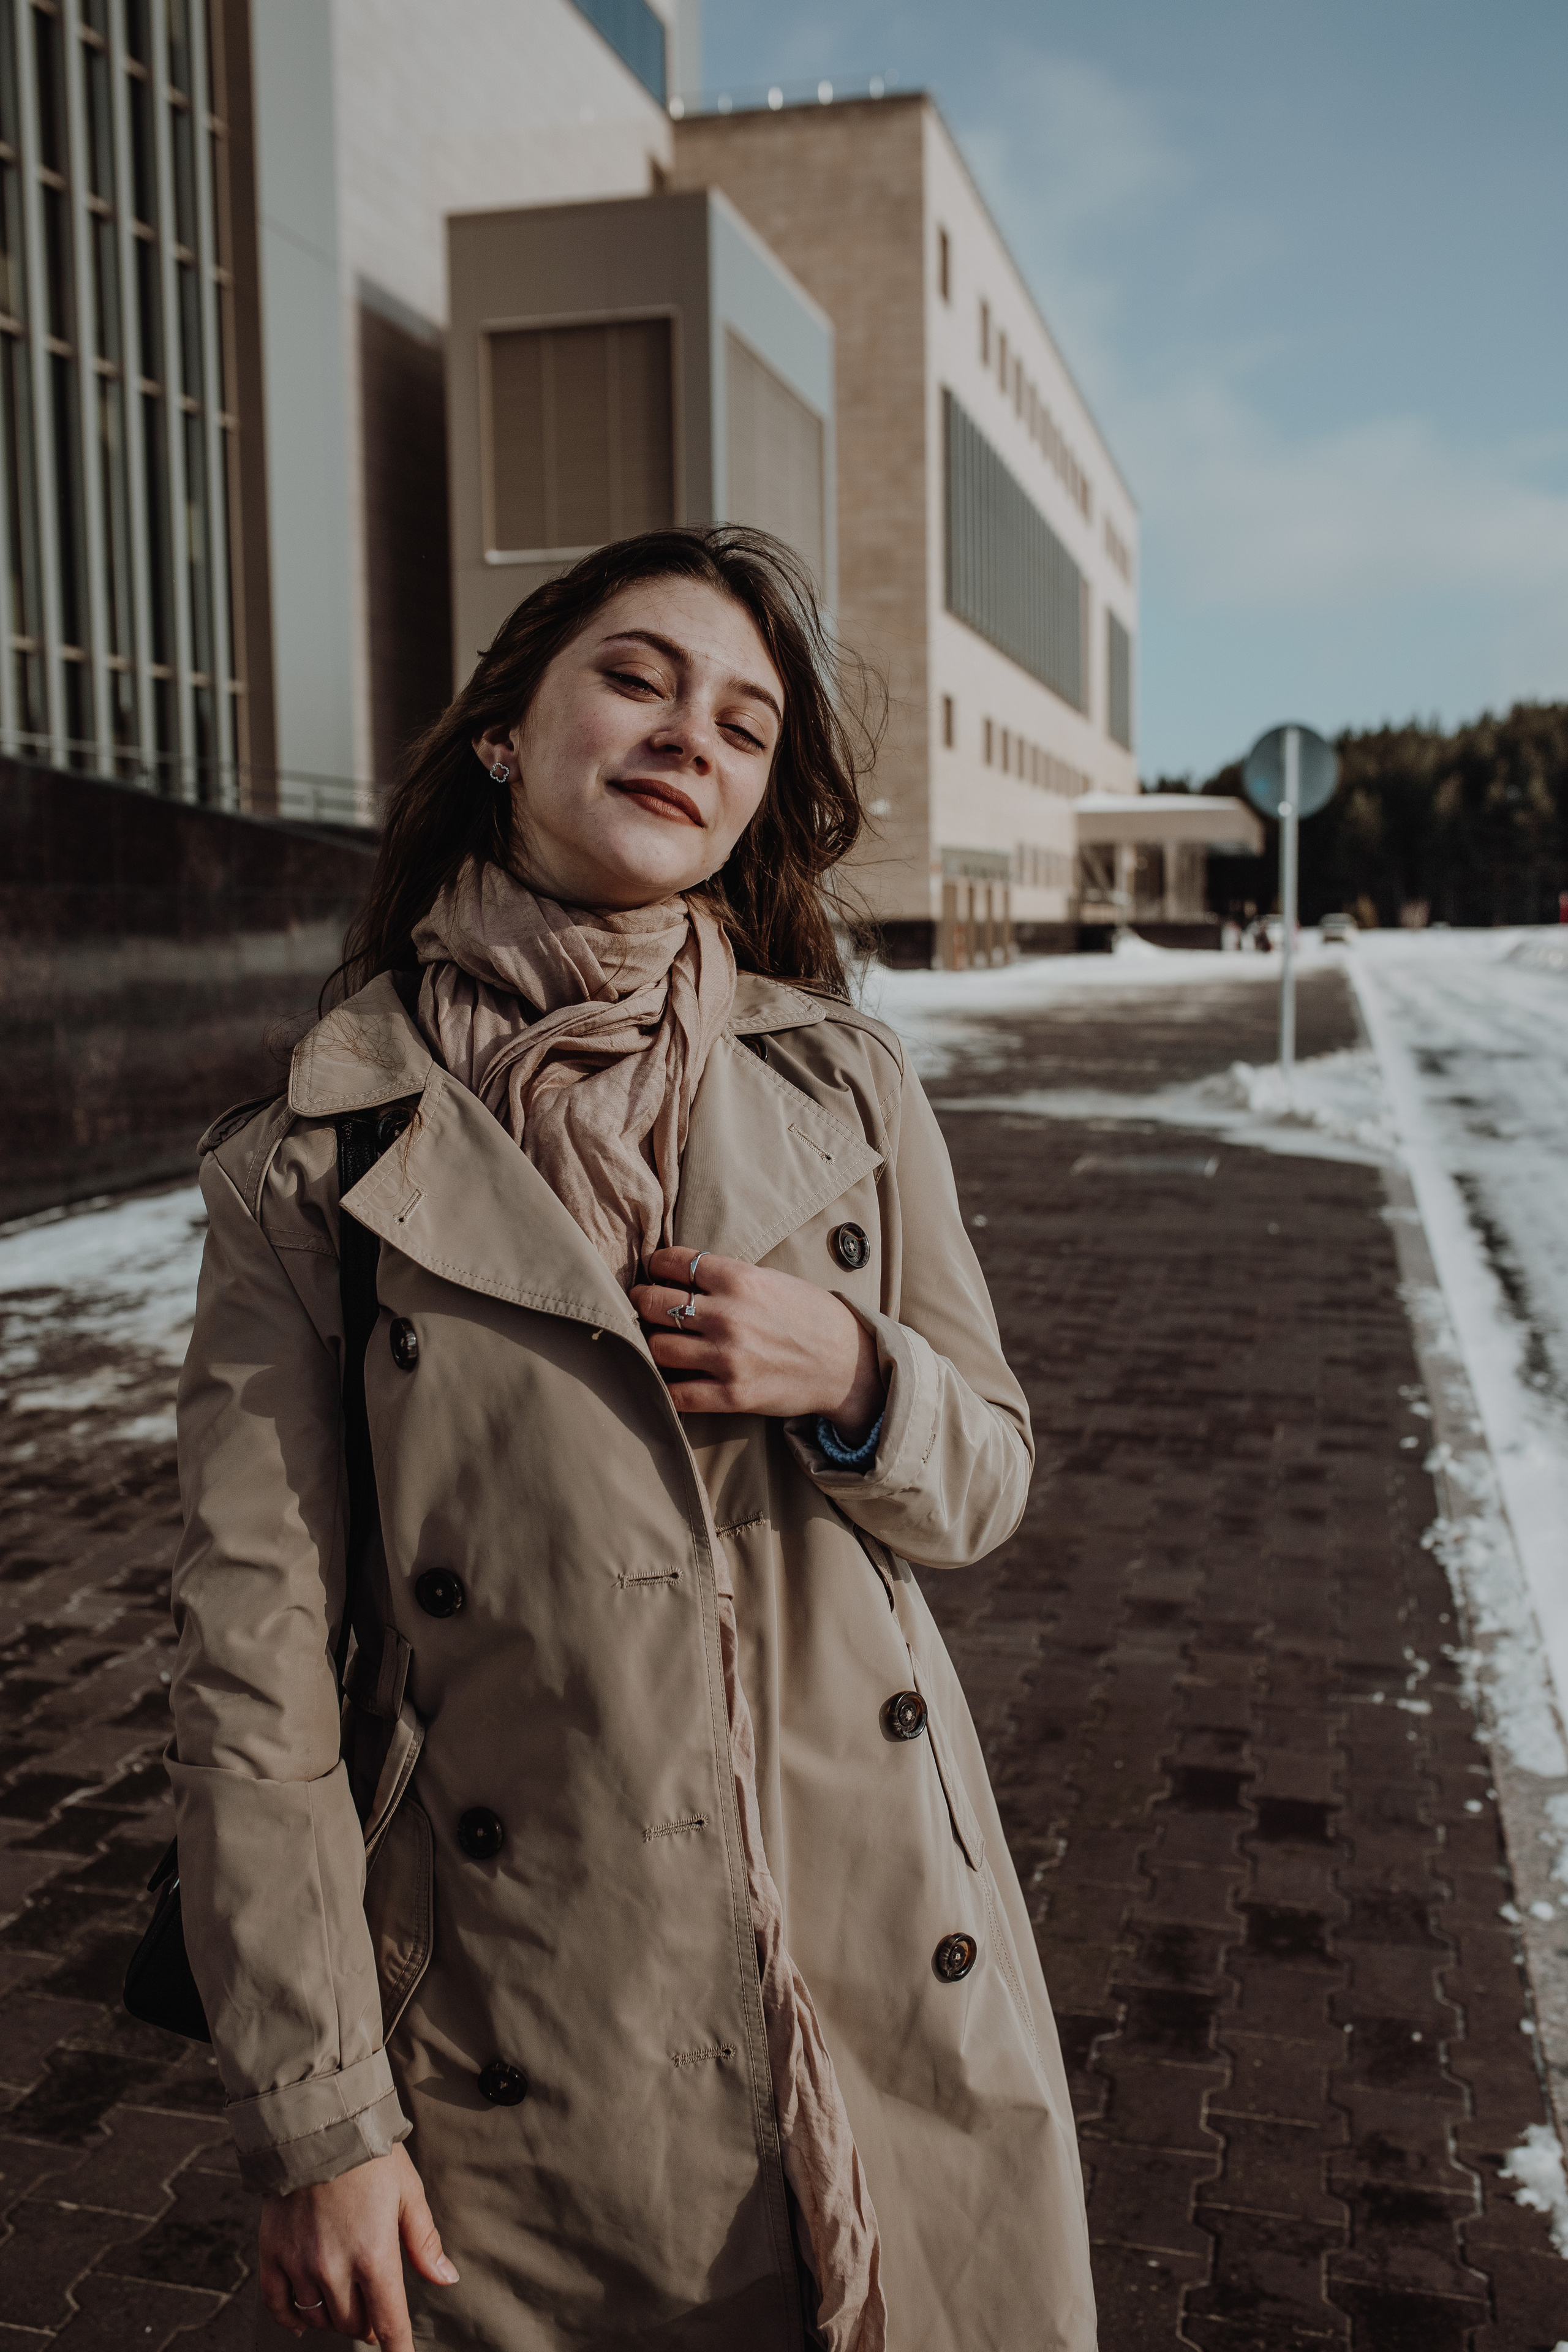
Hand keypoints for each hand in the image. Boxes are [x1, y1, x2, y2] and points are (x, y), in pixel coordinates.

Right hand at [258, 2145, 456, 2345]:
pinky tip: (303, 2322)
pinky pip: (278, 2306)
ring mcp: (300, 2264)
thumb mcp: (408, 2192)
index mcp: (374, 2255)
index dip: (398, 2348)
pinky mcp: (272, 2254)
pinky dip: (292, 2319)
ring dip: (336, 2317)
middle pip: (353, 2324)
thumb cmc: (368, 2156)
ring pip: (319, 2318)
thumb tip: (446, 2279)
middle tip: (376, 2307)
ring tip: (346, 2299)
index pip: (389, 2322)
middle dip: (368, 2323)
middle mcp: (334, 2268)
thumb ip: (424, 2242)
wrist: (315, 2126)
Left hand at [633, 1247, 885, 1441]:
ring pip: (657, 1347)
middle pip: (654, 1303)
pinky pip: (676, 1394)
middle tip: (644, 1305)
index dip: (656, 1265)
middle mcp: (728, 1315)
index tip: (655, 1272)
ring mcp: (728, 1357)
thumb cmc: (809, 1316)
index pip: (673, 1262)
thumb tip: (680, 1274)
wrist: (846, 1363)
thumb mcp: (771, 1279)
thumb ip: (727, 1276)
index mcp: (739, 1278)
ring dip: (651, 1342)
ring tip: (657, 1340)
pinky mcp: (732, 1395)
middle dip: (643, 1302)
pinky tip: (666, 1378)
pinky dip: (664, 1387)